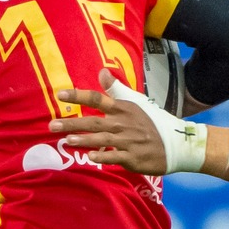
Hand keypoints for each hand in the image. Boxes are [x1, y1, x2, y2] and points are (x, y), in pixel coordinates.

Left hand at [52, 70, 172, 173]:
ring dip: (85, 139)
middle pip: (95, 121)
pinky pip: (116, 157)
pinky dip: (104, 156)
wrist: (176, 144)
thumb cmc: (152, 123)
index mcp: (123, 108)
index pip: (98, 99)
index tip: (60, 95)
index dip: (79, 96)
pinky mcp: (133, 157)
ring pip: (103, 139)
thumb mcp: (135, 102)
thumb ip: (115, 89)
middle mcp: (124, 123)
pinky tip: (90, 157)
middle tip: (52, 125)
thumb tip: (101, 71)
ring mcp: (129, 141)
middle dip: (73, 122)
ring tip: (67, 140)